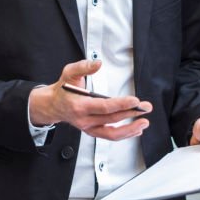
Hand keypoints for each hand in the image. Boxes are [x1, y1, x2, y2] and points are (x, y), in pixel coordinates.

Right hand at [29, 60, 151, 139]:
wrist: (53, 106)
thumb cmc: (62, 89)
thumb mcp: (69, 72)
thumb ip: (83, 67)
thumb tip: (98, 63)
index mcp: (79, 105)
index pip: (103, 107)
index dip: (120, 104)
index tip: (135, 101)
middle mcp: (84, 120)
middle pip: (111, 119)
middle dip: (131, 113)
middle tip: (146, 107)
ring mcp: (88, 128)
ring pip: (111, 133)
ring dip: (130, 129)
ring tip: (144, 122)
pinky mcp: (92, 132)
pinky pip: (109, 136)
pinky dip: (124, 134)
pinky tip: (136, 129)